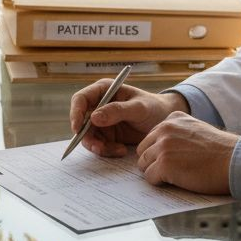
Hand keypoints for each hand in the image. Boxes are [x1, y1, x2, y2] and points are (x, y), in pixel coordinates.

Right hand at [69, 80, 188, 156]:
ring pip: (88, 136)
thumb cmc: (154, 107)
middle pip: (81, 122)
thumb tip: (93, 117)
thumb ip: (118, 111)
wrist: (164, 121)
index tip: (77, 129)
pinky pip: (99, 145)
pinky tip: (122, 150)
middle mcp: (99, 105)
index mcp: (104, 90)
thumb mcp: (139, 108)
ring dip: (99, 146)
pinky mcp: (107, 135)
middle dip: (87, 137)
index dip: (75, 113)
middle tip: (99, 148)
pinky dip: (107, 151)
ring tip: (117, 150)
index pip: (81, 99)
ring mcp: (102, 121)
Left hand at [135, 112, 236, 193]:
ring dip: (156, 173)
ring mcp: (163, 146)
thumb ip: (178, 134)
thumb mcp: (196, 130)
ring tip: (176, 176)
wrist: (235, 161)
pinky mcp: (164, 164)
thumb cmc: (221, 151)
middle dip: (153, 162)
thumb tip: (160, 149)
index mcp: (172, 119)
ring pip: (143, 165)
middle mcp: (165, 129)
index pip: (151, 137)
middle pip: (143, 151)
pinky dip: (160, 183)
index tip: (171, 160)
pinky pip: (150, 178)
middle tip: (169, 172)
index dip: (158, 152)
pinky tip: (177, 181)